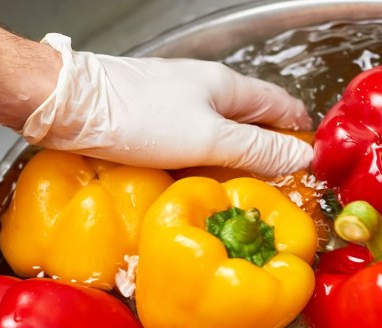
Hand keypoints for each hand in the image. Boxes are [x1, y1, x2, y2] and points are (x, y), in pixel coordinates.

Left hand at [21, 34, 312, 176]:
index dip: (300, 132)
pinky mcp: (158, 119)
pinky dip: (212, 158)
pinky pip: (198, 139)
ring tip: (250, 188)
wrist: (70, 106)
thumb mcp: (209, 139)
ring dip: (241, 156)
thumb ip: (257, 150)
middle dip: (272, 148)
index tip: (311, 162)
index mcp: (229, 86)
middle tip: (283, 184)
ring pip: (226, 130)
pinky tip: (208, 178)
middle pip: (255, 118)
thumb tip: (303, 158)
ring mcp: (182, 102)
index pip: (281, 104)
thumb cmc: (139, 118)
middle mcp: (209, 90)